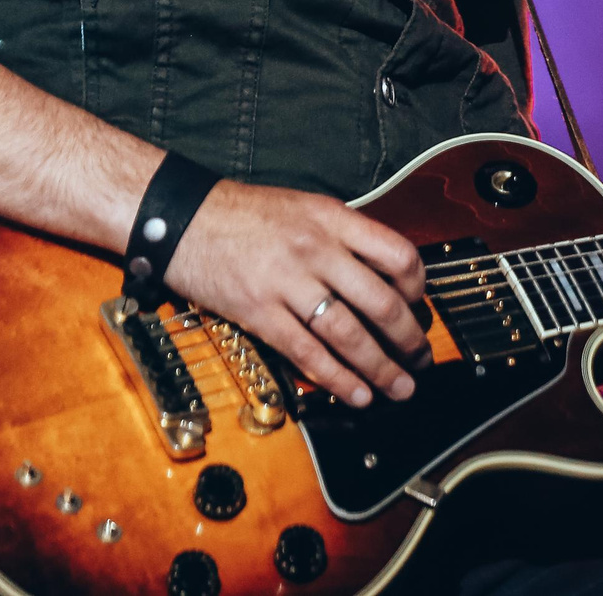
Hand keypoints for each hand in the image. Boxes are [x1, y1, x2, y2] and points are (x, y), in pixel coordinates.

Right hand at [160, 180, 428, 408]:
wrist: (183, 218)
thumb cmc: (244, 214)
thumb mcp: (304, 208)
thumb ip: (343, 237)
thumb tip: (383, 275)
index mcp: (332, 219)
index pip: (397, 255)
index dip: (417, 288)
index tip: (419, 306)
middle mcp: (316, 250)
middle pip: (380, 302)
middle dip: (408, 339)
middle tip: (420, 358)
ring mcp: (288, 283)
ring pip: (349, 335)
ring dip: (381, 368)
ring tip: (399, 387)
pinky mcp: (260, 313)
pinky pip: (308, 354)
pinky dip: (338, 379)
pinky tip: (357, 393)